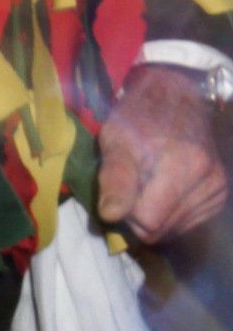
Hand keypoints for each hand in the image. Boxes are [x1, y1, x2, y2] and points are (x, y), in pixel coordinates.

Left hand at [96, 68, 227, 244]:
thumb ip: (115, 177)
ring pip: (172, 230)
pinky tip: (164, 189)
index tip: (121, 185)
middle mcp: (210, 180)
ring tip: (149, 182)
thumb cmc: (138, 118)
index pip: (147, 221)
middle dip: (138, 213)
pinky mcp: (219, 196)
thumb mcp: (116, 139)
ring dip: (153, 213)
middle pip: (159, 229)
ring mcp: (218, 189)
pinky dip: (169, 213)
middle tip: (133, 183)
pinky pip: (186, 225)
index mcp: (185, 164)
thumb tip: (111, 215)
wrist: (175, 100)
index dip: (126, 209)